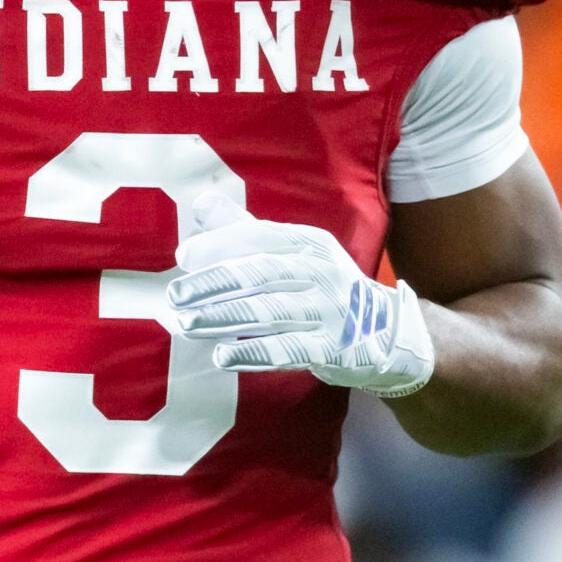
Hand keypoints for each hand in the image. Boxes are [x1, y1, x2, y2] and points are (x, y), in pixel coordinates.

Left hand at [169, 193, 434, 397]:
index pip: (261, 237)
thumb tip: (202, 205)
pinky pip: (288, 350)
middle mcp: (321, 273)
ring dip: (224, 318)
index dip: (220, 244)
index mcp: (309, 244)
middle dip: (214, 284)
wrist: (385, 333)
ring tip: (187, 325)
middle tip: (175, 296)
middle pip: (261, 274)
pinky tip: (222, 357)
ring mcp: (329, 312)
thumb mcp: (293, 253)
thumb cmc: (322, 288)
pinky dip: (253, 353)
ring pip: (269, 312)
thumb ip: (245, 229)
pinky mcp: (332, 349)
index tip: (183, 257)